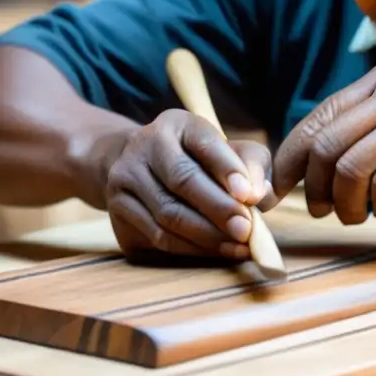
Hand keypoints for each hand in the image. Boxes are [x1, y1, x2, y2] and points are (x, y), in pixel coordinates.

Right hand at [104, 109, 275, 258]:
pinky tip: (217, 252)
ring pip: (168, 214)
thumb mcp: (230, 151)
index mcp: (176, 124)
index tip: (249, 196)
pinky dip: (191, 249)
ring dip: (207, 236)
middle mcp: (144, 145)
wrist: (141, 167)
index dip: (228, 169)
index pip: (204, 142)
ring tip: (238, 247)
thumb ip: (252, 166)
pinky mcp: (118, 211)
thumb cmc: (201, 161)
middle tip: (246, 230)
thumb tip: (257, 195)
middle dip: (218, 209)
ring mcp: (124, 178)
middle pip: (182, 180)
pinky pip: (157, 237)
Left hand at [272, 60, 375, 223]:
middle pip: (327, 145)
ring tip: (363, 215)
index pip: (318, 117)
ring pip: (351, 167)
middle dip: (316, 188)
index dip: (291, 157)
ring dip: (348, 204)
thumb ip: (367, 125)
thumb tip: (308, 160)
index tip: (280, 189)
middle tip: (324, 212)